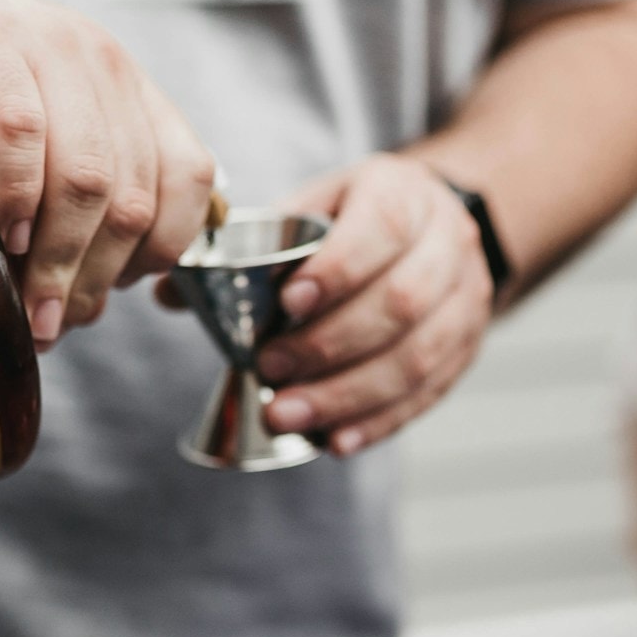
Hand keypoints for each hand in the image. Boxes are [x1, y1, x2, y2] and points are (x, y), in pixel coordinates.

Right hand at [0, 0, 214, 347]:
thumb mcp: (18, 142)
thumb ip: (57, 204)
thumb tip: (75, 304)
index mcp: (122, 88)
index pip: (188, 178)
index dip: (158, 252)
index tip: (104, 295)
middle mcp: (100, 63)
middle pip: (133, 193)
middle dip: (95, 278)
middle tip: (51, 322)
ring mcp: (46, 46)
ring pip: (88, 175)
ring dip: (57, 256)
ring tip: (26, 301)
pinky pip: (20, 133)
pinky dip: (15, 196)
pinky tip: (0, 232)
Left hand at [251, 154, 494, 454]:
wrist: (432, 226)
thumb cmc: (352, 221)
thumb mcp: (308, 210)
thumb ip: (246, 248)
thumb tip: (169, 294)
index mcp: (402, 194)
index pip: (383, 228)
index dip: (339, 270)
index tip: (288, 304)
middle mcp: (448, 244)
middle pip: (402, 302)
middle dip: (329, 345)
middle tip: (269, 370)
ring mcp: (467, 299)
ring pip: (419, 356)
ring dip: (348, 394)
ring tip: (285, 415)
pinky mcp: (467, 348)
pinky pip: (429, 394)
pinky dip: (379, 422)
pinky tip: (335, 442)